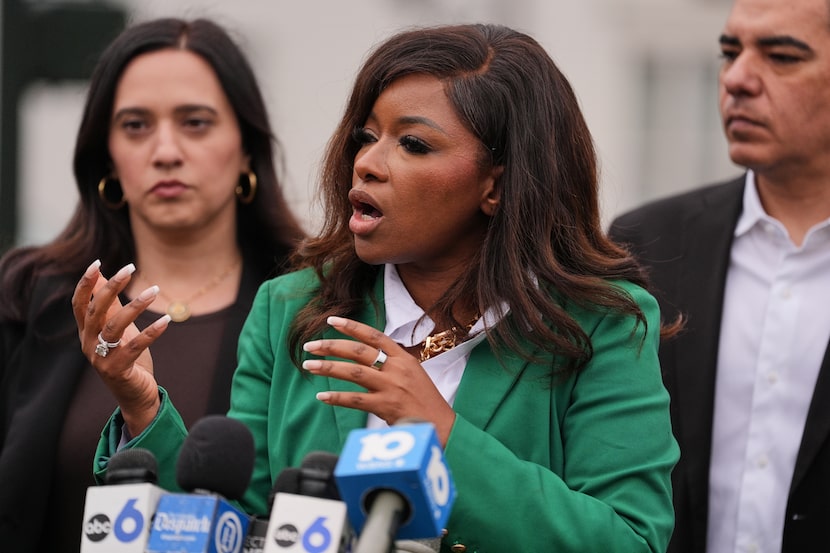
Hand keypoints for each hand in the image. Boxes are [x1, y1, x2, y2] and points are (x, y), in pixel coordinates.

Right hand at [71, 259, 170, 436]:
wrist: (136, 396)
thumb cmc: (127, 359)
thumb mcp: (120, 330)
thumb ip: (112, 307)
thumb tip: (105, 277)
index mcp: (87, 333)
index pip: (79, 304)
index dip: (85, 284)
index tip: (96, 263)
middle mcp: (89, 345)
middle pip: (95, 310)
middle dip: (110, 287)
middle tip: (129, 268)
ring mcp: (101, 359)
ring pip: (115, 326)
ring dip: (136, 306)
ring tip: (154, 290)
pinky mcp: (118, 370)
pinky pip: (135, 347)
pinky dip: (151, 332)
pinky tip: (166, 321)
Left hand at [301, 316, 456, 445]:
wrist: (441, 425)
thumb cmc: (424, 400)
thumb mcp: (412, 373)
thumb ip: (392, 363)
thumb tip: (366, 355)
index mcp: (403, 357)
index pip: (374, 336)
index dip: (352, 326)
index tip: (332, 320)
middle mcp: (396, 368)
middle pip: (358, 351)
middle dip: (331, 346)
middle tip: (311, 345)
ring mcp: (391, 387)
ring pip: (353, 372)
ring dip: (328, 368)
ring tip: (309, 365)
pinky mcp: (386, 406)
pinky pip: (355, 400)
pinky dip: (337, 397)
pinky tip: (322, 395)